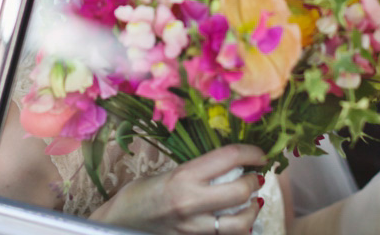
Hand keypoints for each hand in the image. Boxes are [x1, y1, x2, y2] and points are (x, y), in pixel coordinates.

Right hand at [91, 144, 265, 233]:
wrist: (121, 222)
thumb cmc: (142, 192)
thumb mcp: (171, 172)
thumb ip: (201, 170)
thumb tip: (233, 164)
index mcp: (184, 176)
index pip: (229, 157)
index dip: (251, 152)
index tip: (259, 153)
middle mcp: (191, 201)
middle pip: (240, 190)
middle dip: (254, 181)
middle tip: (255, 176)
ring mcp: (194, 226)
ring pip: (241, 222)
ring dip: (253, 210)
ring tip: (253, 202)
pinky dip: (240, 229)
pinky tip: (239, 220)